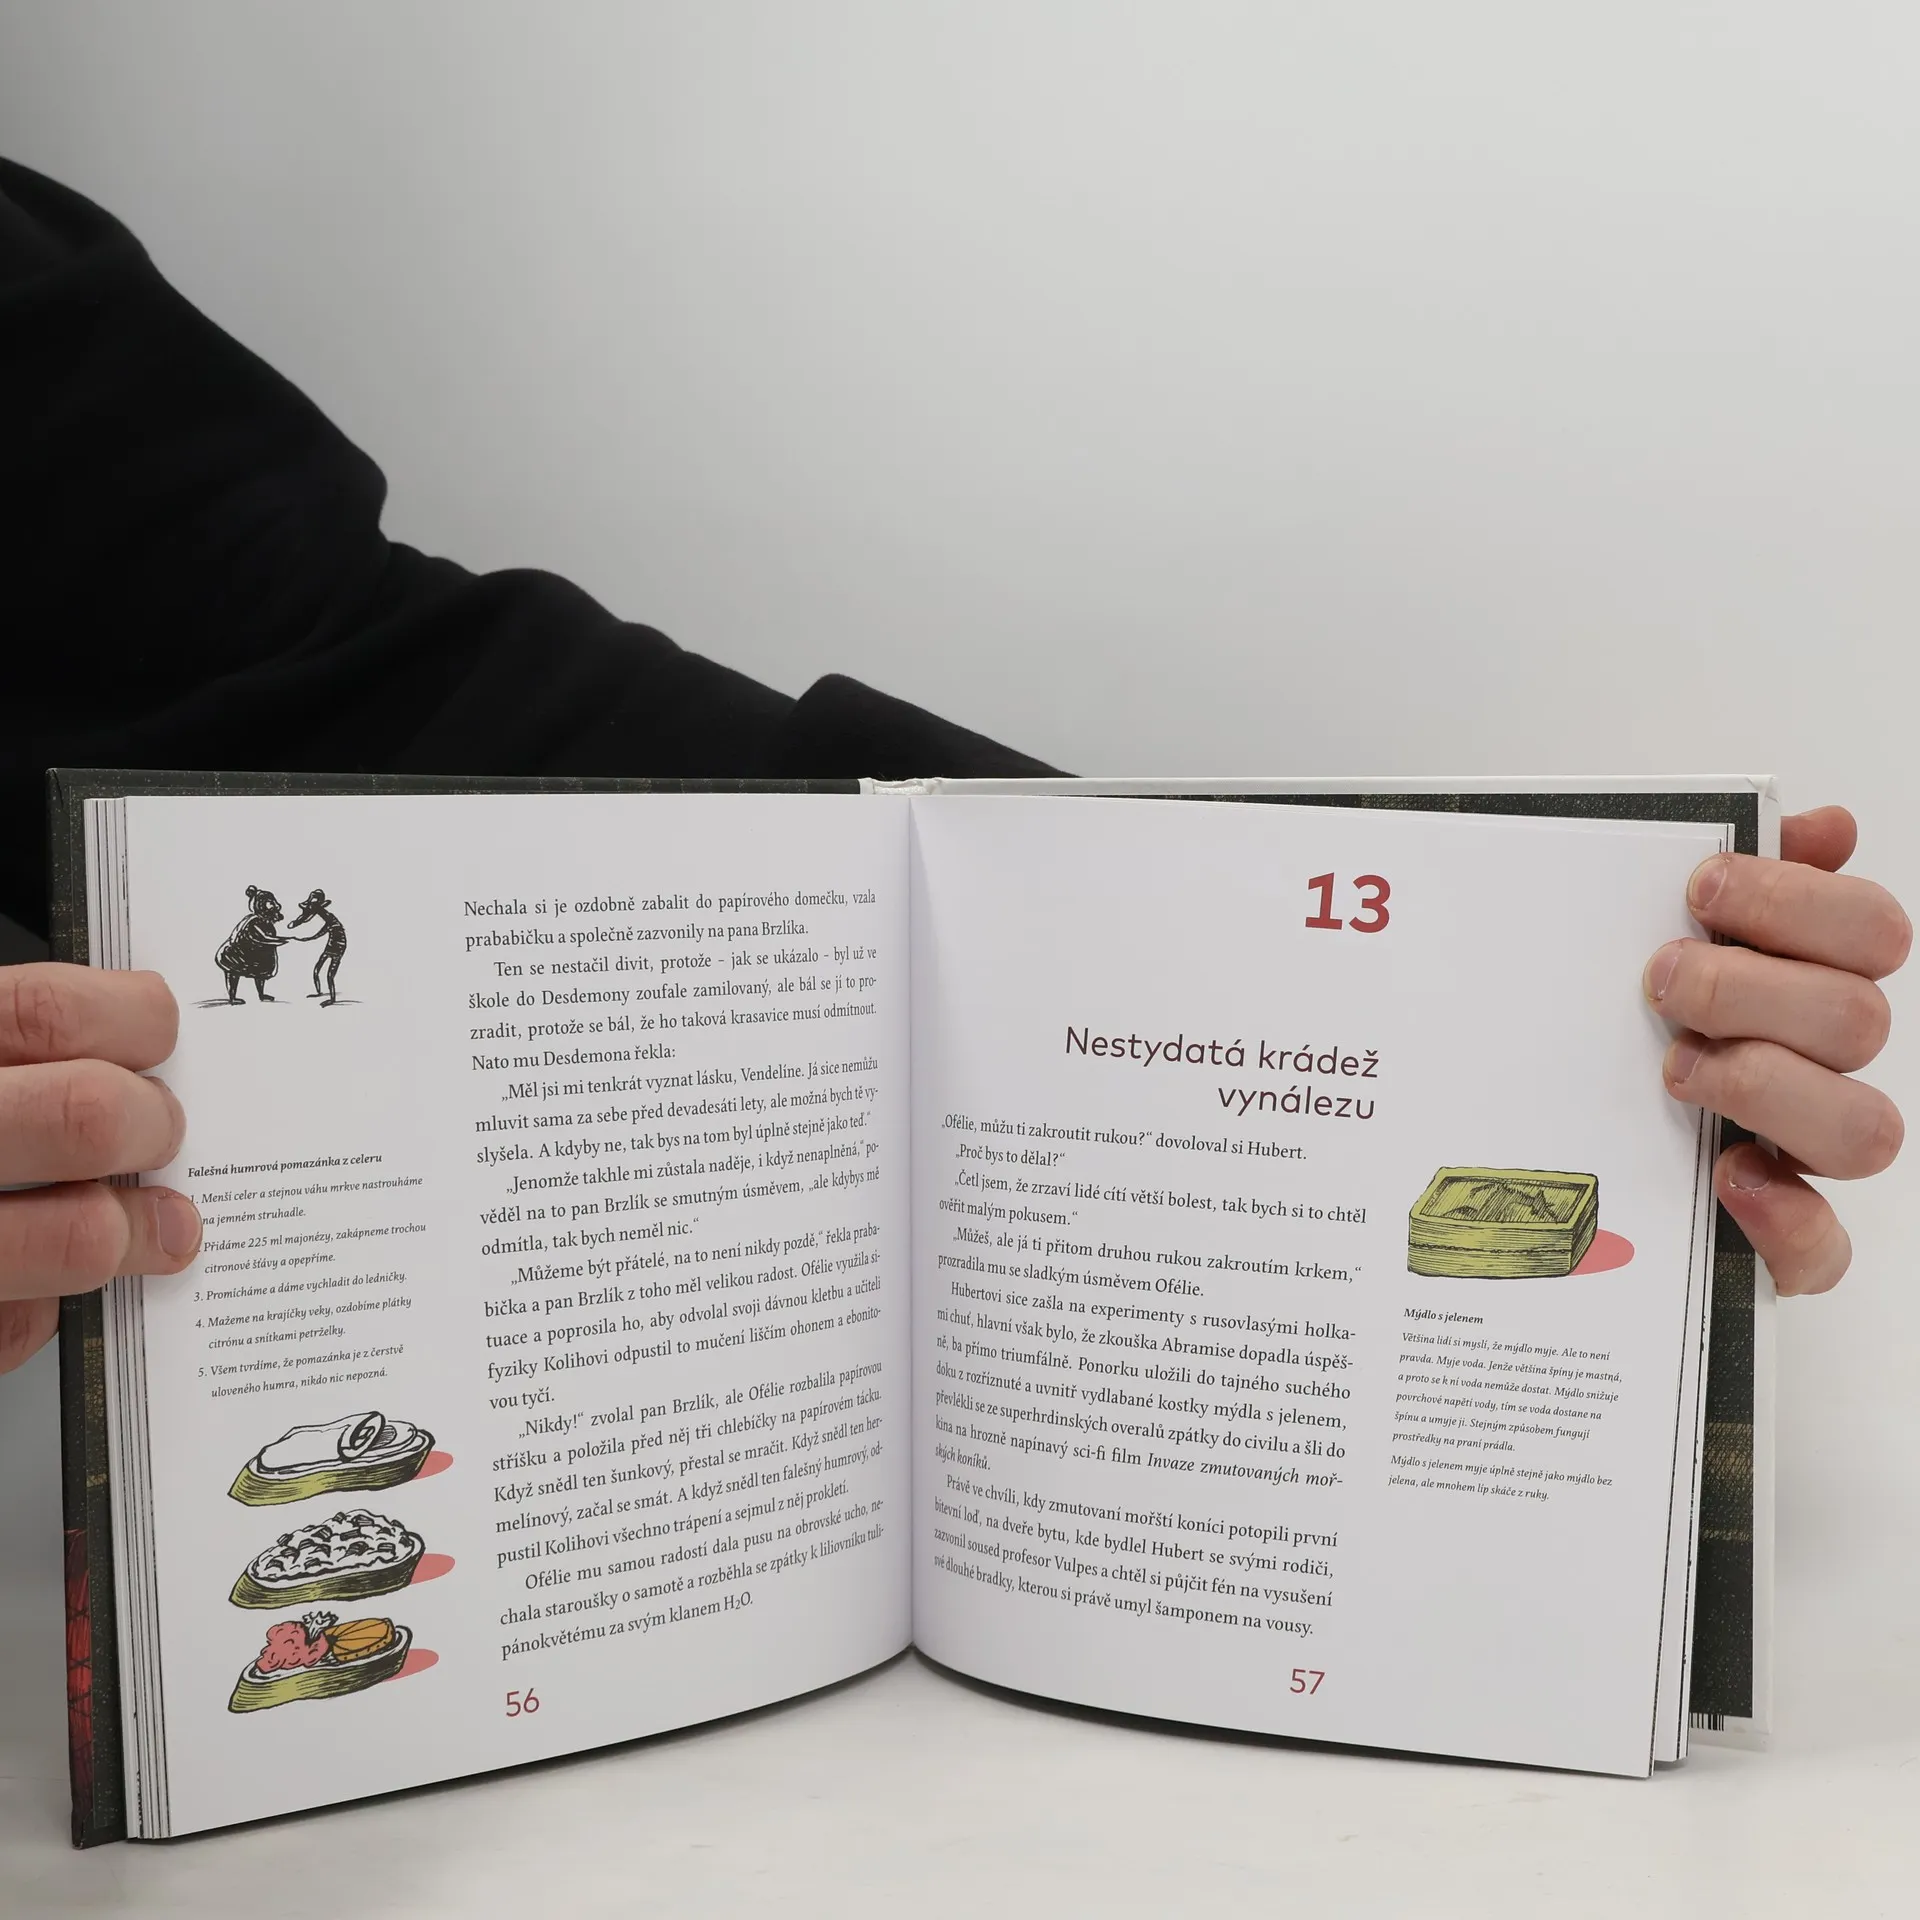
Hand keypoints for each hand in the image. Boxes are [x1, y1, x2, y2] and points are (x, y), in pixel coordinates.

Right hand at [1, 965, 201, 1374]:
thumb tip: (116, 1032)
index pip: (46, 1015)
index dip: (128, 1021)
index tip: (151, 1033)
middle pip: (85, 1118)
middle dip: (152, 1124)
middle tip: (158, 1130)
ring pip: (76, 1236)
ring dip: (133, 1230)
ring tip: (151, 1224)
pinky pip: (10, 1327)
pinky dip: (38, 1308)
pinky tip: (30, 1284)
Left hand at [1644, 806, 1906, 1295]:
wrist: (1535, 1158)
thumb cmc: (1605, 1029)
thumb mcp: (1639, 938)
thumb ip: (1728, 882)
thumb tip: (1826, 825)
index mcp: (1800, 985)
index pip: (1868, 930)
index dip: (1797, 900)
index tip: (1700, 887)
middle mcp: (1816, 1068)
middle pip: (1857, 1019)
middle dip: (1750, 989)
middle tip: (1659, 980)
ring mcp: (1801, 1156)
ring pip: (1862, 1128)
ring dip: (1766, 1086)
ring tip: (1675, 1070)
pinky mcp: (1776, 1243)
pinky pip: (1821, 1248)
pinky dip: (1785, 1218)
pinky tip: (1728, 1177)